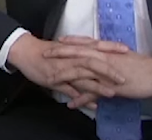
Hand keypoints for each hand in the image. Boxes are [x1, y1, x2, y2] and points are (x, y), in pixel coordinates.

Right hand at [7, 34, 128, 109]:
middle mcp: (71, 57)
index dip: (111, 47)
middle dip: (109, 71)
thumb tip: (95, 57)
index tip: (126, 50)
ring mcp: (64, 69)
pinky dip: (83, 98)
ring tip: (112, 94)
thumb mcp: (65, 49)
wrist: (25, 51)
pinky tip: (93, 106)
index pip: (96, 46)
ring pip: (83, 77)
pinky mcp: (56, 79)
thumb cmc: (46, 50)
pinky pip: (71, 90)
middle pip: (93, 63)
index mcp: (75, 48)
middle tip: (124, 78)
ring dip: (98, 86)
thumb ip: (80, 54)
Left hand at [45, 36, 151, 104]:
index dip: (69, 43)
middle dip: (60, 54)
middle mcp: (103, 59)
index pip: (84, 44)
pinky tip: (71, 104)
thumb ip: (111, 57)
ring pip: (81, 72)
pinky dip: (81, 98)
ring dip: (65, 76)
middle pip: (77, 54)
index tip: (56, 42)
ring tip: (50, 80)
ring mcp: (105, 73)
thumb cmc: (142, 66)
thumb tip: (103, 57)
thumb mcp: (123, 58)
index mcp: (107, 51)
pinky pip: (93, 93)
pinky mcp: (110, 86)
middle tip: (45, 54)